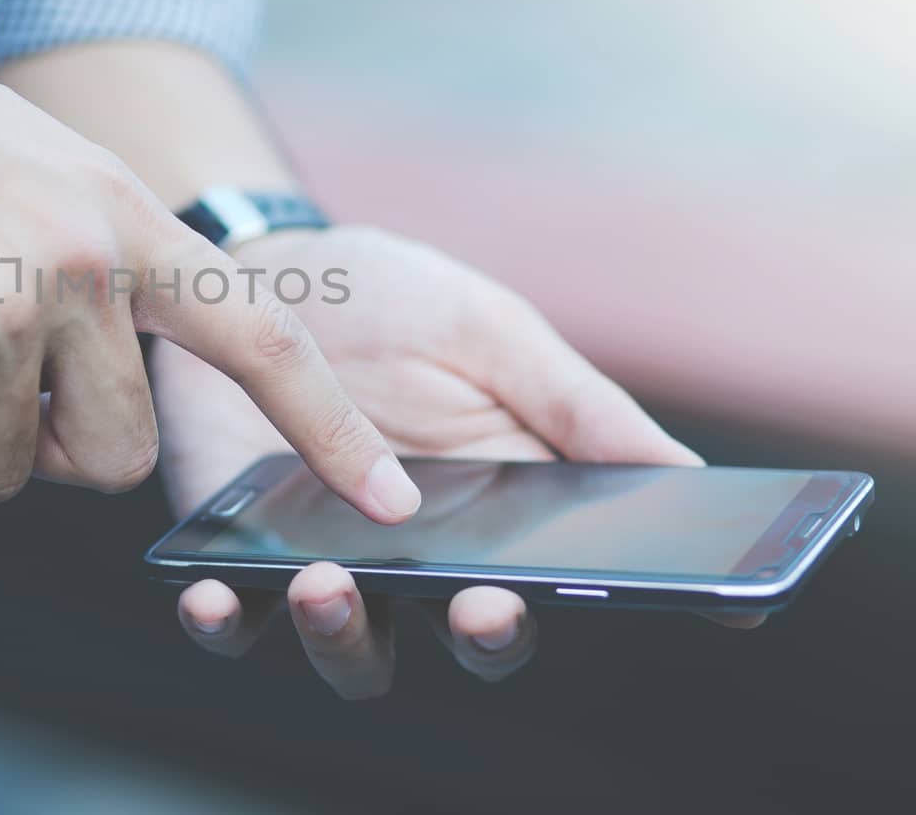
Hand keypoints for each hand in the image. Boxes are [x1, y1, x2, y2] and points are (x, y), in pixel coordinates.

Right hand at [0, 0, 419, 514]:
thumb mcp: (28, 179)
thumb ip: (89, 282)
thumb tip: (86, 420)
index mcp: (125, 219)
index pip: (260, 336)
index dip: (329, 427)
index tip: (388, 498)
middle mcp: (87, 261)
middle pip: (112, 462)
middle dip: (39, 451)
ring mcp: (7, 301)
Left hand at [157, 226, 759, 698]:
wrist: (259, 269)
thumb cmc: (387, 299)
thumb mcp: (486, 330)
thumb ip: (571, 404)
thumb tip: (687, 476)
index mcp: (506, 511)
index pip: (574, 582)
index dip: (632, 602)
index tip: (704, 610)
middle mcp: (424, 557)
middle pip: (470, 639)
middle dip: (484, 636)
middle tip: (481, 605)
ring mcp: (329, 562)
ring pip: (353, 648)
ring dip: (344, 637)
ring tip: (326, 585)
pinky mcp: (238, 552)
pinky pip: (232, 617)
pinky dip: (223, 619)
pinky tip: (214, 594)